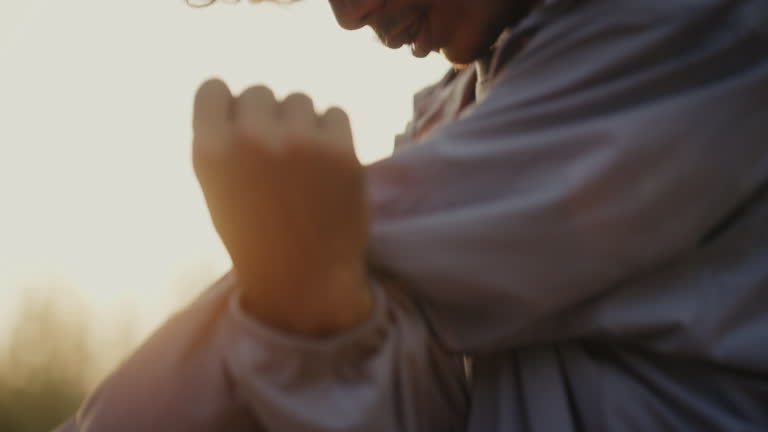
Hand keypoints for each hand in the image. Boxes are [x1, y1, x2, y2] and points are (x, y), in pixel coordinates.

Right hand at [192, 79, 370, 335]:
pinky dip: (333, 132)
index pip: (212, 88)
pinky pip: (335, 114)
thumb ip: (224, 141)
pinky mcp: (340, 151)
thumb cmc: (256, 237)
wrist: (304, 280)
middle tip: (279, 152)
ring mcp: (298, 142)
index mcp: (211, 151)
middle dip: (268, 115)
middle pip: (260, 91)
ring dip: (303, 122)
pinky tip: (328, 164)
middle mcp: (250, 139)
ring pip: (300, 100)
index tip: (242, 126)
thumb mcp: (217, 189)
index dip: (229, 106)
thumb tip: (244, 101)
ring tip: (304, 163)